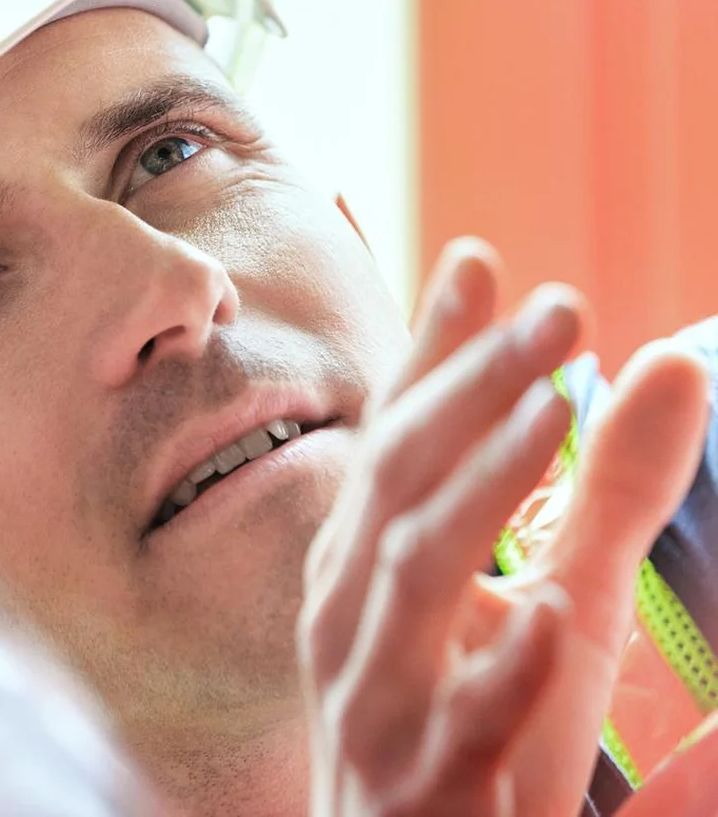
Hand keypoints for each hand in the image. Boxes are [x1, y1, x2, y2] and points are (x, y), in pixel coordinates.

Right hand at [300, 239, 709, 816]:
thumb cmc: (478, 723)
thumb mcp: (561, 597)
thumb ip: (610, 486)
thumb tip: (671, 363)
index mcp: (367, 552)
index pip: (400, 424)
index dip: (439, 342)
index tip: (480, 259)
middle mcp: (350, 606)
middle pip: (404, 470)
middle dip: (475, 381)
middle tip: (556, 307)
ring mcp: (378, 695)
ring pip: (415, 569)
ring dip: (483, 484)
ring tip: (554, 405)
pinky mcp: (424, 786)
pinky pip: (461, 722)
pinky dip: (502, 670)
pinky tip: (551, 618)